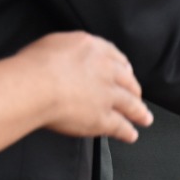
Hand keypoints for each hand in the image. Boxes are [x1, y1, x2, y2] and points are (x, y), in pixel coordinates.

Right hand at [23, 32, 150, 142]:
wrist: (35, 86)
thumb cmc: (35, 65)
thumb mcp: (53, 43)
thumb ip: (69, 48)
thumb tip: (68, 55)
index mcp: (93, 49)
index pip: (115, 57)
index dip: (123, 67)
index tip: (126, 72)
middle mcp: (105, 70)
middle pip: (127, 80)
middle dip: (134, 89)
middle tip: (137, 95)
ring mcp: (107, 95)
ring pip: (130, 104)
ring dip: (139, 112)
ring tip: (144, 118)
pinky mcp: (103, 118)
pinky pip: (120, 126)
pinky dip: (127, 132)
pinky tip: (131, 135)